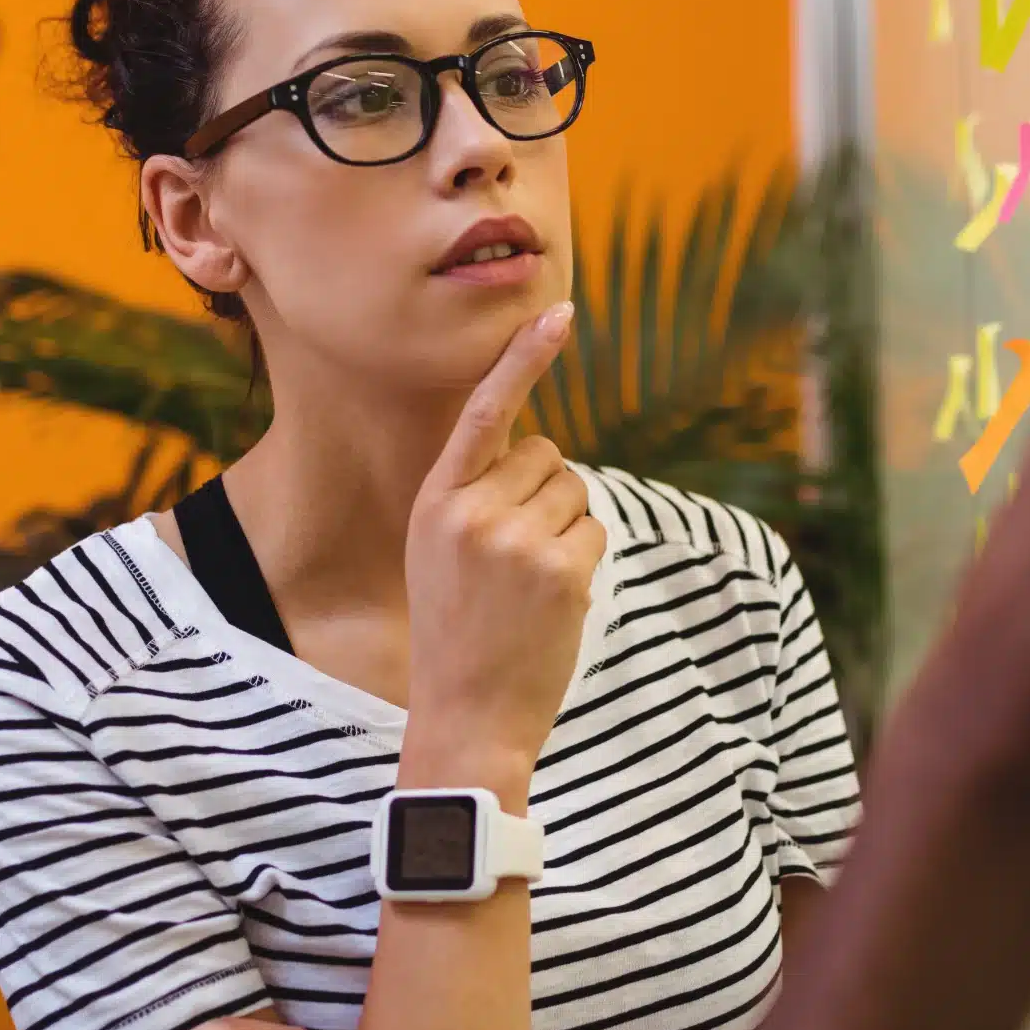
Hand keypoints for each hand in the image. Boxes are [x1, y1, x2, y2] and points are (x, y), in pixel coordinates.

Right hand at [402, 302, 605, 784]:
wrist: (466, 716)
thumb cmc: (456, 633)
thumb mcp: (438, 554)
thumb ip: (475, 499)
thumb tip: (540, 455)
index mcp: (435, 502)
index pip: (483, 413)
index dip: (523, 359)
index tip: (558, 313)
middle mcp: (472, 512)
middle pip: (546, 455)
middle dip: (546, 493)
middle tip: (517, 555)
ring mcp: (518, 539)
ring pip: (575, 491)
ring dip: (567, 526)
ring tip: (529, 583)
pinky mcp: (561, 569)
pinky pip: (595, 529)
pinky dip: (584, 557)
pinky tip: (552, 599)